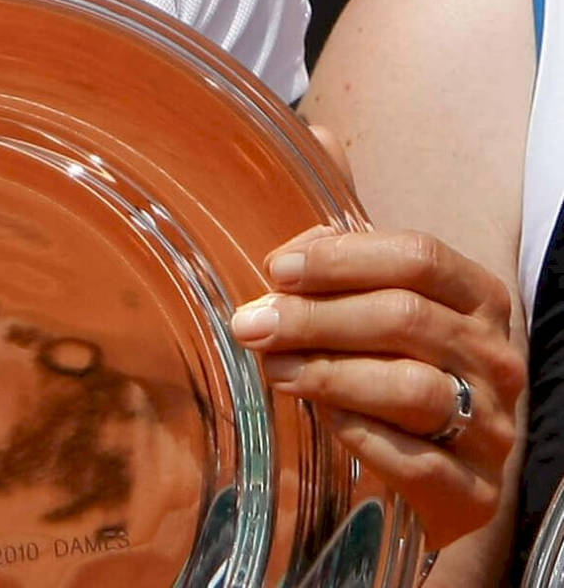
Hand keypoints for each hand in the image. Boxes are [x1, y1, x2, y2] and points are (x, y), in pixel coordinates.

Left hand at [230, 224, 523, 549]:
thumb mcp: (380, 311)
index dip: (342, 259)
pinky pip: (414, 458)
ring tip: (274, 368)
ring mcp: (493, 427)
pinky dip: (359, 431)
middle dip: (318, 317)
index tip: (278, 272)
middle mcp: (496, 358)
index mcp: (479, 299)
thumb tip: (284, 268)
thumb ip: (339, 278)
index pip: (418, 258)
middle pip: (406, 318)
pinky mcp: (478, 491)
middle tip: (254, 325)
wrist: (444, 476)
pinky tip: (321, 416)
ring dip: (329, 373)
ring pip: (412, 387)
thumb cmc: (400, 369)